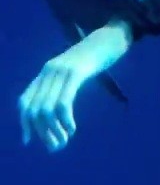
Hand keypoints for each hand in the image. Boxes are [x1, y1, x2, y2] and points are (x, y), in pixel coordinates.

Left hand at [19, 20, 131, 152]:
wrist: (110, 37)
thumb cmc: (95, 57)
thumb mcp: (72, 71)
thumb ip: (61, 87)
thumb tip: (52, 114)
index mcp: (46, 71)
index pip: (24, 102)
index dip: (24, 123)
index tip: (28, 141)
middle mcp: (49, 70)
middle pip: (35, 109)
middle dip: (42, 133)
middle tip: (56, 146)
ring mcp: (62, 71)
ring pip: (46, 109)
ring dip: (54, 131)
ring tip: (64, 140)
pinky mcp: (76, 73)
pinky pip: (63, 103)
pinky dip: (65, 121)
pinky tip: (72, 128)